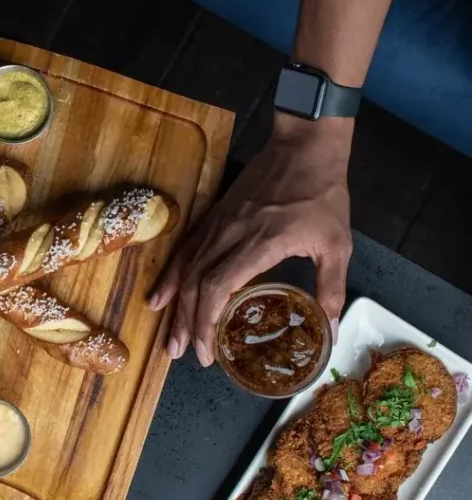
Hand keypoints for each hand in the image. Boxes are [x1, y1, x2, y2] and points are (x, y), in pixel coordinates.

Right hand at [150, 114, 353, 365]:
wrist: (303, 146)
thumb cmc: (322, 195)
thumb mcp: (337, 244)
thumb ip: (332, 288)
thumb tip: (332, 329)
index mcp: (260, 243)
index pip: (219, 286)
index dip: (207, 320)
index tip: (207, 349)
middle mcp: (230, 234)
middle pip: (195, 283)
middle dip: (186, 322)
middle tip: (182, 354)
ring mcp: (217, 224)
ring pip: (185, 268)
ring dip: (174, 305)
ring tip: (169, 337)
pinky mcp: (213, 217)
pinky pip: (185, 251)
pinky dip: (170, 276)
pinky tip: (161, 296)